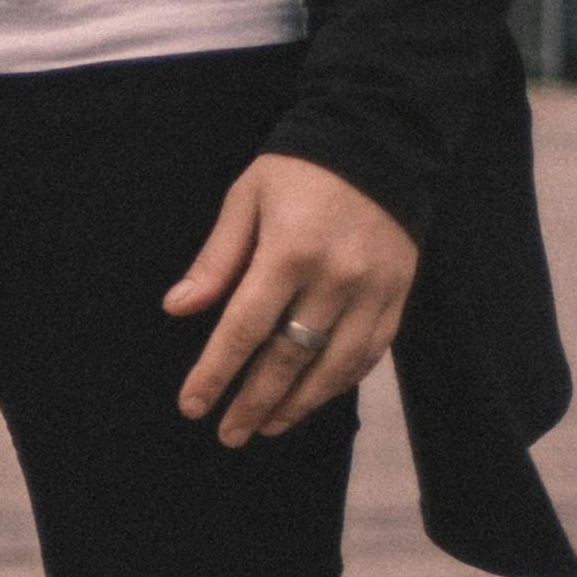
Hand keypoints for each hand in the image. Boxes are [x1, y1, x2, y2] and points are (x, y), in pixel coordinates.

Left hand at [167, 155, 417, 446]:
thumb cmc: (299, 171)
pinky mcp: (398, 295)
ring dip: (298, 404)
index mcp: (290, 252)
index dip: (216, 373)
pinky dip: (338, 383)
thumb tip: (177, 308)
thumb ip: (216, 259)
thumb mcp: (246, 200)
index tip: (192, 406)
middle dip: (254, 402)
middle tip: (227, 435)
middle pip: (288, 358)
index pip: (245, 329)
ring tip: (266, 427)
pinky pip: (368, 354)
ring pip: (333, 367)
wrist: (379, 142)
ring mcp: (374, 291)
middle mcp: (336, 278)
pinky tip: (311, 399)